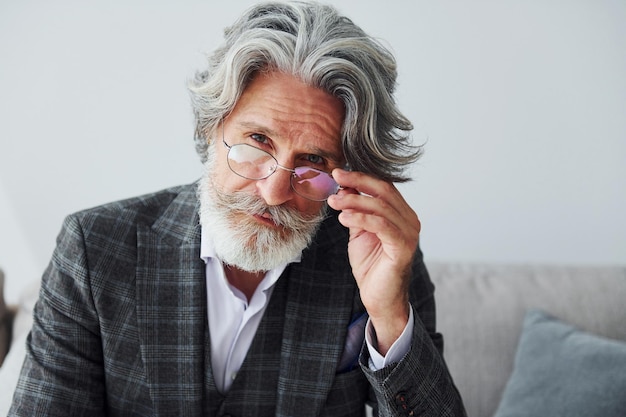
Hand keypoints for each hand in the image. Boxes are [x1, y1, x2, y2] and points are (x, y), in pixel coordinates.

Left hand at [327, 169, 420, 354]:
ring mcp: (409, 233)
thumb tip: (344, 188)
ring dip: (354, 201)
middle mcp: (410, 220)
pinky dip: (361, 218)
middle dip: (357, 182)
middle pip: (384, 191)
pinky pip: (381, 225)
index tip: (338, 173)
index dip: (361, 177)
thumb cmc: (371, 266)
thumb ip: (356, 211)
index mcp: (401, 214)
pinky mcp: (403, 248)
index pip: (383, 186)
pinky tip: (343, 218)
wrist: (380, 298)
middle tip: (336, 178)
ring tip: (333, 201)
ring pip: (380, 207)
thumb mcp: (359, 232)